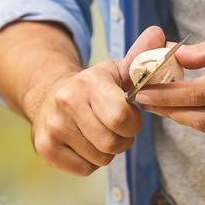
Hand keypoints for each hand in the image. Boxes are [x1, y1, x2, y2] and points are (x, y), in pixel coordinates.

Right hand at [24, 26, 166, 175]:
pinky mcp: (45, 149)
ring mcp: (53, 128)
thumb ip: (141, 58)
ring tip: (99, 134)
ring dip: (107, 152)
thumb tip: (159, 34)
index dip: (133, 123)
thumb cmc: (93, 87)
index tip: (129, 115)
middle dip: (123, 140)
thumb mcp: (117, 70)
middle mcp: (66, 104)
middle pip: (112, 144)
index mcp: (88, 82)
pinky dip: (91, 162)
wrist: (50, 95)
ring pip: (100, 159)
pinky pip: (85, 170)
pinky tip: (85, 144)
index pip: (121, 119)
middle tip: (116, 129)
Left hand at [134, 18, 204, 132]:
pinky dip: (204, 116)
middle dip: (168, 112)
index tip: (142, 90)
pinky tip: (190, 106)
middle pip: (198, 119)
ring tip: (161, 105)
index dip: (165, 95)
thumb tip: (177, 56)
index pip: (196, 95)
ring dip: (183, 117)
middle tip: (143, 102)